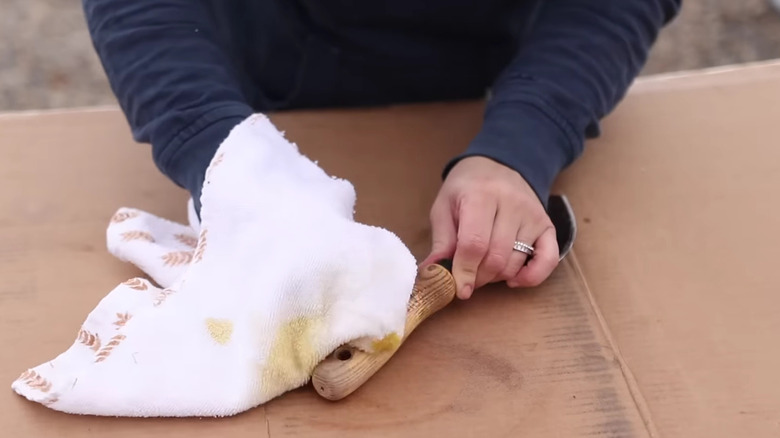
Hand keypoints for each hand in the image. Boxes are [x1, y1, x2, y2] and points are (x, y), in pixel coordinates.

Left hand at [420, 156, 558, 298]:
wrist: (498, 164)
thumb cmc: (466, 188)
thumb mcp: (444, 207)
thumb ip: (441, 241)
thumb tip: (432, 273)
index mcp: (480, 196)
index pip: (474, 244)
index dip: (464, 271)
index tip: (458, 289)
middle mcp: (511, 204)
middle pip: (495, 257)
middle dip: (478, 277)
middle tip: (467, 278)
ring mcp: (532, 214)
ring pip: (515, 262)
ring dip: (496, 277)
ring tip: (482, 271)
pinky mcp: (547, 225)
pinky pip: (548, 259)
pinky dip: (532, 277)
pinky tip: (514, 280)